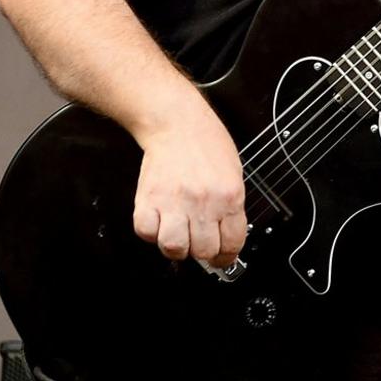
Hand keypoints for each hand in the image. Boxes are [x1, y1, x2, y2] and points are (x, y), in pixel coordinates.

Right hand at [131, 105, 246, 266]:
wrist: (176, 121)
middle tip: (197, 241)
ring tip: (178, 234)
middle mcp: (204, 202)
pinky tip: (159, 222)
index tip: (221, 258)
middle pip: (203, 250)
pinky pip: (146, 232)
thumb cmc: (206, 143)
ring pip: (174, 248)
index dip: (227, 257)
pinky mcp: (149, 198)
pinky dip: (151, 233)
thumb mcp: (233, 174)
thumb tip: (227, 237)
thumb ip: (231, 207)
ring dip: (176, 247)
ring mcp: (175, 202)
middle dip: (201, 251)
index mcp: (230, 196)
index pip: (232, 244)